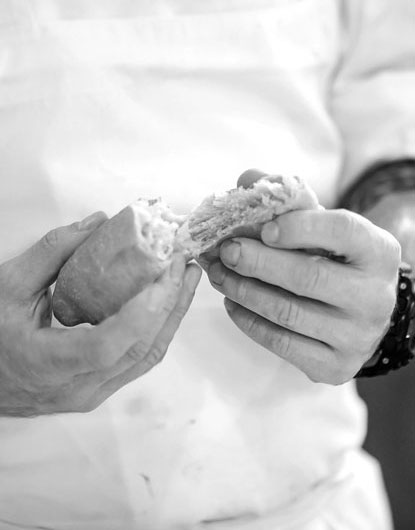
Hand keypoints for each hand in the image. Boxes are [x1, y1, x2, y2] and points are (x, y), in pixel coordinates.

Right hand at [0, 213, 200, 415]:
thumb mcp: (7, 287)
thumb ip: (50, 253)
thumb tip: (96, 223)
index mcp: (47, 365)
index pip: (104, 347)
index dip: (138, 314)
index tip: (163, 278)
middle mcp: (77, 388)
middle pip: (138, 349)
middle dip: (169, 302)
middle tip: (183, 263)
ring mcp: (92, 393)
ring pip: (146, 356)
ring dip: (172, 315)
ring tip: (186, 279)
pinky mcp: (100, 388)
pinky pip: (139, 359)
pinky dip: (158, 328)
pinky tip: (168, 303)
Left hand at [205, 176, 400, 384]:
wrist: (360, 313)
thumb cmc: (336, 262)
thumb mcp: (324, 228)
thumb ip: (289, 202)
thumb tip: (245, 179)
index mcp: (378, 252)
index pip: (342, 230)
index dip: (298, 226)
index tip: (262, 227)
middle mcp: (375, 296)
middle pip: (308, 276)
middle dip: (257, 261)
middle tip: (225, 251)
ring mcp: (357, 336)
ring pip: (288, 312)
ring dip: (243, 291)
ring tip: (218, 275)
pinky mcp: (336, 366)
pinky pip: (282, 344)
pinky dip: (249, 323)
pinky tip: (232, 304)